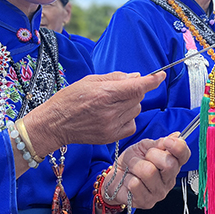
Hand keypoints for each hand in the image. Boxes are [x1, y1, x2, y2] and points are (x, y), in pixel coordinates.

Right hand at [24, 71, 164, 155]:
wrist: (53, 124)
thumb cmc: (68, 99)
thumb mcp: (90, 81)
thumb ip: (116, 78)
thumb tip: (136, 77)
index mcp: (104, 94)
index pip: (137, 87)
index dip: (152, 81)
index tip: (161, 75)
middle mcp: (110, 111)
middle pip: (138, 98)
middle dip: (133, 91)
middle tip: (116, 91)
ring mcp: (111, 126)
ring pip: (136, 110)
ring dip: (130, 104)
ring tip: (111, 105)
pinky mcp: (110, 137)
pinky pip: (131, 124)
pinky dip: (127, 118)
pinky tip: (113, 116)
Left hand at [104, 134, 190, 208]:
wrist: (115, 176)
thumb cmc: (132, 161)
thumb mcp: (144, 146)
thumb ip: (159, 143)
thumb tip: (176, 136)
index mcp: (173, 163)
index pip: (184, 155)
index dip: (178, 147)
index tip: (167, 142)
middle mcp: (169, 180)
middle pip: (170, 164)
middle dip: (152, 154)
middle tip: (144, 156)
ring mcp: (159, 193)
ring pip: (149, 172)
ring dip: (136, 165)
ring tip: (133, 168)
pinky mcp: (147, 202)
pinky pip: (136, 184)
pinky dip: (128, 178)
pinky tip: (129, 180)